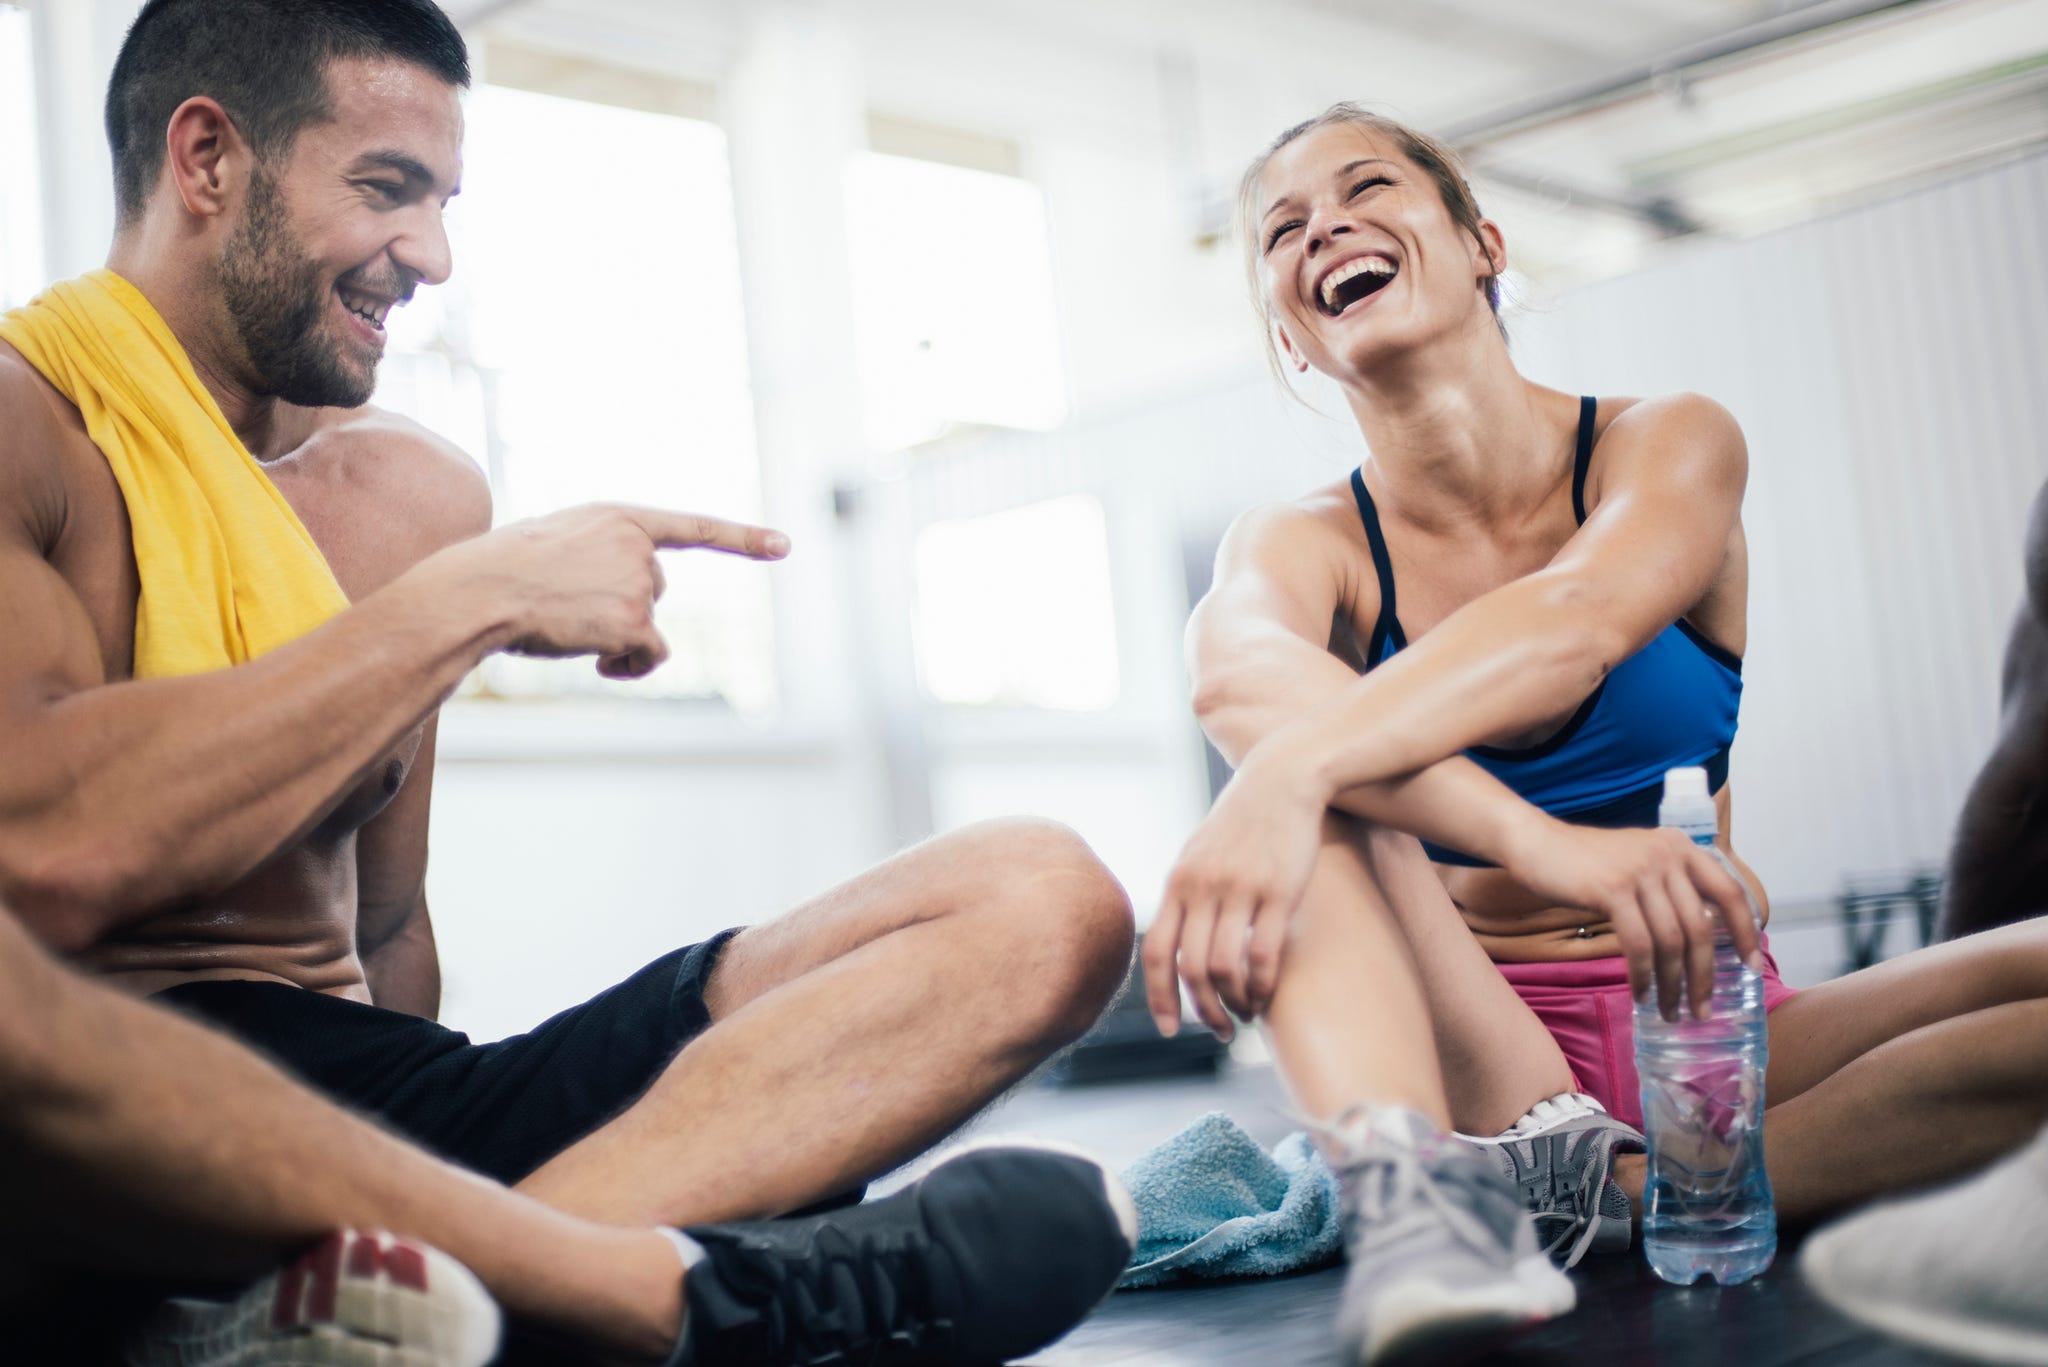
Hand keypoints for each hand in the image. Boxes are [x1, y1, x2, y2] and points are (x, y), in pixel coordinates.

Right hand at [445, 504, 788, 678]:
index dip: (743, 538)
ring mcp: (640, 583)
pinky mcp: (636, 621)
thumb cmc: (504, 570)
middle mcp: (639, 546)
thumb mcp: (557, 540)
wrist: (481, 591)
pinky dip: (631, 666)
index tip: (785, 546)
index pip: (693, 526)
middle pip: (655, 588)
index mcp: (619, 517)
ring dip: (620, 636)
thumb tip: (622, 599)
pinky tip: (599, 663)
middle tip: (571, 607)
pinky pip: (652, 655)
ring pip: (649, 623)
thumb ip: (600, 552)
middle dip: (623, 604)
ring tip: (570, 626)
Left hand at [1143, 747, 1327, 1040]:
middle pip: (1191, 968)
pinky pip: (1263, 955)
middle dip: (1203, 1011)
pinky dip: (1261, 986)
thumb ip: (1185, 895)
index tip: (1168, 1030)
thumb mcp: (1198, 853)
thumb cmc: (1241, 821)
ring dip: (1234, 1003)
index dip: (1159, 997)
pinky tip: (1265, 995)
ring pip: (1225, 968)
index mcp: (1178, 881)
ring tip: (1245, 1015)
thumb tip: (1175, 947)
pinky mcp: (1279, 891)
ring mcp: (1240, 889)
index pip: (1157, 953)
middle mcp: (1202, 887)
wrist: (1282, 779)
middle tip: (1220, 1030)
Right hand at [1504, 818, 1762, 1021]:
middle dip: (1704, 976)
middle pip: (1700, 928)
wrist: (1536, 843)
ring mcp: (1640, 871)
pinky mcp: (1613, 890)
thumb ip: (1669, 887)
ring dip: (1673, 984)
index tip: (1752, 967)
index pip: (1730, 893)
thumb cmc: (1585, 861)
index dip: (1744, 933)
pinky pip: (1638, 944)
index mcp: (1681, 848)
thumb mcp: (1639, 862)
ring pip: (1671, 941)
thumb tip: (1701, 936)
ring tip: (1670, 1011)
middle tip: (1702, 1010)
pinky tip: (1640, 994)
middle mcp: (1667, 855)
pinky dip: (1642, 975)